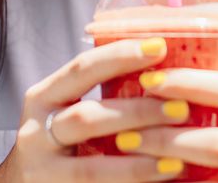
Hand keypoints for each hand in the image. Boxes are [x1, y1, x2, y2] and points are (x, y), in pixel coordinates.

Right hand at [0, 37, 188, 181]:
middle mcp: (36, 132)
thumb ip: (104, 90)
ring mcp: (42, 171)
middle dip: (137, 112)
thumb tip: (165, 67)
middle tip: (181, 108)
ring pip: (91, 167)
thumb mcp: (68, 106)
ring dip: (137, 162)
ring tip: (177, 158)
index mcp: (44, 97)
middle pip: (87, 118)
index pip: (83, 69)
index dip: (121, 56)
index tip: (160, 47)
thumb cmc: (62, 139)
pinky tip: (161, 177)